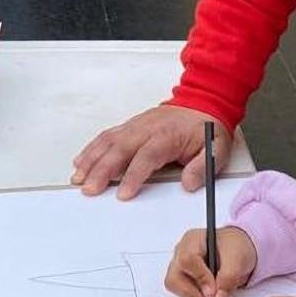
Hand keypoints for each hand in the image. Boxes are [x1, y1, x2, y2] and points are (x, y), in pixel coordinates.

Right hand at [70, 104, 232, 198]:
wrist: (202, 102)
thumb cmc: (206, 127)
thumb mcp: (216, 148)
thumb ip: (203, 167)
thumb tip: (189, 184)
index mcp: (167, 136)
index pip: (146, 157)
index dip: (133, 176)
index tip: (123, 194)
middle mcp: (146, 129)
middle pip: (119, 149)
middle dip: (101, 170)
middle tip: (89, 189)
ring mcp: (135, 126)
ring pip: (108, 142)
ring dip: (91, 160)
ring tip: (78, 178)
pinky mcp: (129, 126)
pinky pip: (106, 136)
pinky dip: (91, 148)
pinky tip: (81, 161)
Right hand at [165, 226, 257, 296]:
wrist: (242, 252)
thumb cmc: (237, 246)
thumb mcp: (238, 257)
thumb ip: (228, 276)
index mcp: (192, 241)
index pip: (187, 260)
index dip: (199, 278)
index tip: (212, 292)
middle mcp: (182, 256)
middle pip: (175, 280)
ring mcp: (184, 272)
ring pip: (183, 293)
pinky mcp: (190, 286)